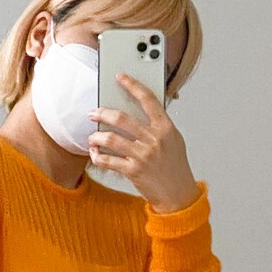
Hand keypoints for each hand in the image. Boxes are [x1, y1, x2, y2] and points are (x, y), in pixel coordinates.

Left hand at [87, 73, 200, 213]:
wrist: (178, 194)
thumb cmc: (175, 166)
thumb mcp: (174, 140)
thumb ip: (159, 125)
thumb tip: (138, 109)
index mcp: (165, 128)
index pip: (147, 99)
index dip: (132, 85)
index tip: (120, 77)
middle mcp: (154, 139)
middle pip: (121, 118)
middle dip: (102, 113)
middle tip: (94, 112)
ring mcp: (143, 155)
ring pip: (110, 139)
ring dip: (96, 136)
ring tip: (93, 137)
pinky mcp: (133, 171)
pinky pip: (107, 160)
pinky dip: (97, 156)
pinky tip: (95, 154)